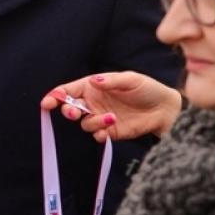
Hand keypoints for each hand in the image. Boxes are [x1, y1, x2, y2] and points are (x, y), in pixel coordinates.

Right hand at [41, 71, 181, 142]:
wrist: (165, 109)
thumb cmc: (147, 88)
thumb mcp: (130, 80)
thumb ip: (111, 81)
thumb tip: (92, 81)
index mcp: (94, 87)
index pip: (69, 91)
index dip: (56, 96)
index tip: (48, 102)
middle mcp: (94, 102)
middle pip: (70, 108)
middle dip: (68, 110)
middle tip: (74, 112)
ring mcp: (101, 118)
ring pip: (84, 123)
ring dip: (92, 122)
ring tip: (111, 118)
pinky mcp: (110, 132)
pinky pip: (97, 135)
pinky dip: (99, 134)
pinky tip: (108, 130)